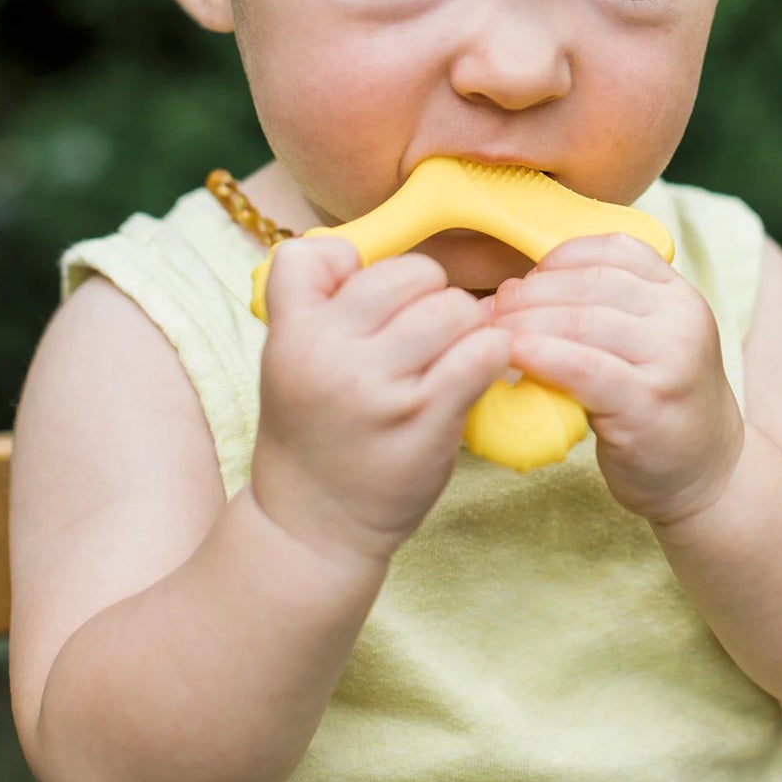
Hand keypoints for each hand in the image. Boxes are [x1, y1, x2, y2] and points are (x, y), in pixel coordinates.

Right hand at [251, 236, 511, 569]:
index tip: (371, 303)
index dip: (358, 267)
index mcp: (292, 333)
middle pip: (410, 273)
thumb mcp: (290, 359)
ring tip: (453, 354)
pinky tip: (479, 370)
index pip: (319, 252)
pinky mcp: (425, 422)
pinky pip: (482, 352)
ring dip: (466, 325)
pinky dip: (492, 353)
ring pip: (453, 308)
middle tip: (427, 332)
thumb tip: (363, 252)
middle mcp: (330, 355)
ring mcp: (379, 390)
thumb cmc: (313, 432)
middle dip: (430, 294)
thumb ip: (318, 301)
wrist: (311, 529)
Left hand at [491, 234, 744, 525]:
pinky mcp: (650, 402)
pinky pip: (583, 367)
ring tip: (490, 336)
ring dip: (524, 324)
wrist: (707, 475)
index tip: (519, 282)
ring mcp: (672, 359)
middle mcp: (682, 317)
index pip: (610, 250)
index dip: (555, 261)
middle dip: (528, 294)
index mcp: (677, 292)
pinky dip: (540, 356)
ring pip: (581, 321)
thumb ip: (602, 308)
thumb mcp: (643, 341)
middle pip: (588, 284)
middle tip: (489, 311)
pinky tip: (511, 358)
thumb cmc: (654, 403)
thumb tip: (513, 289)